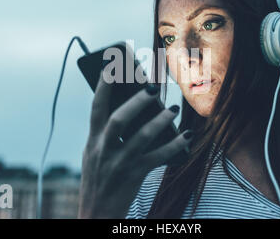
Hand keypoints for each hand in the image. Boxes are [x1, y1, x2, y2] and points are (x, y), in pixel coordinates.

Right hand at [78, 67, 193, 217]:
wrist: (95, 214)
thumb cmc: (98, 179)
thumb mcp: (94, 154)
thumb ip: (107, 133)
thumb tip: (129, 107)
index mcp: (92, 141)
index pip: (96, 107)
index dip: (103, 85)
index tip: (114, 65)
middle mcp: (103, 150)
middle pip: (118, 120)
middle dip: (135, 101)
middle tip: (153, 87)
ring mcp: (119, 164)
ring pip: (141, 137)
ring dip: (160, 120)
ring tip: (173, 108)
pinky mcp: (133, 176)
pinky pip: (158, 157)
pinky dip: (174, 145)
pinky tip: (187, 136)